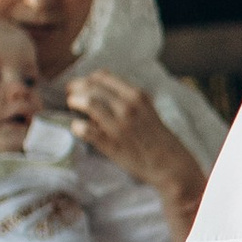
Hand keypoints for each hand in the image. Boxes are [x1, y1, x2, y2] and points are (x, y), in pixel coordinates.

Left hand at [63, 72, 201, 228]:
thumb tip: (98, 94)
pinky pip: (86, 130)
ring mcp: (119, 125)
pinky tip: (76, 128)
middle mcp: (128, 106)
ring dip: (75, 102)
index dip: (87, 79)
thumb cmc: (157, 137)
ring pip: (88, 103)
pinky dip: (77, 127)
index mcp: (136, 95)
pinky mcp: (112, 144)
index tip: (81, 86)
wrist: (170, 164)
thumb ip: (125, 100)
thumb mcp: (146, 110)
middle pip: (91, 86)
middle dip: (76, 89)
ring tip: (72, 107)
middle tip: (71, 96)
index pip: (102, 76)